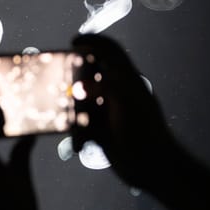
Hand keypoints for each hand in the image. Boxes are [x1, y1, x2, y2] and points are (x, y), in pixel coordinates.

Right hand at [70, 33, 179, 188]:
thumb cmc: (145, 133)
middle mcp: (117, 92)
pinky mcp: (100, 130)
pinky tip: (63, 123)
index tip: (73, 42)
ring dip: (70, 95)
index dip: (94, 41)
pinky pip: (80, 119)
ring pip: (84, 95)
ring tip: (55, 97)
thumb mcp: (128, 102)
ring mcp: (108, 111)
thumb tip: (80, 85)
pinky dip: (71, 119)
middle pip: (92, 71)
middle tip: (58, 71)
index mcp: (127, 80)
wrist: (153, 168)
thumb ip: (106, 86)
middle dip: (75, 68)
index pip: (110, 51)